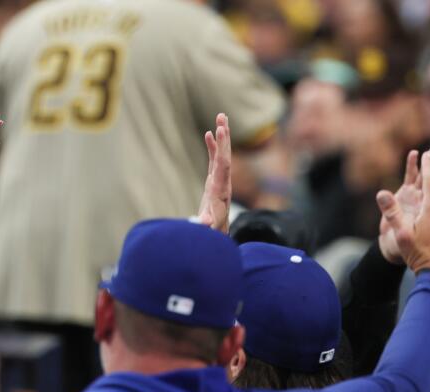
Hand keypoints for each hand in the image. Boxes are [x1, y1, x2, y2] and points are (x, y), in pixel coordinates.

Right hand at [198, 113, 231, 232]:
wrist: (219, 237)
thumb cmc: (213, 233)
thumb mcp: (210, 229)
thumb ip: (207, 224)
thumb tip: (204, 223)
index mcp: (221, 189)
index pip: (222, 164)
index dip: (221, 147)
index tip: (220, 130)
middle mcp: (223, 181)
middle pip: (225, 155)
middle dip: (224, 136)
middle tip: (222, 116)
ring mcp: (219, 180)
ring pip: (221, 154)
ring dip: (221, 136)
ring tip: (220, 117)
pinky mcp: (214, 181)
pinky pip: (214, 159)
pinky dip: (212, 146)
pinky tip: (209, 133)